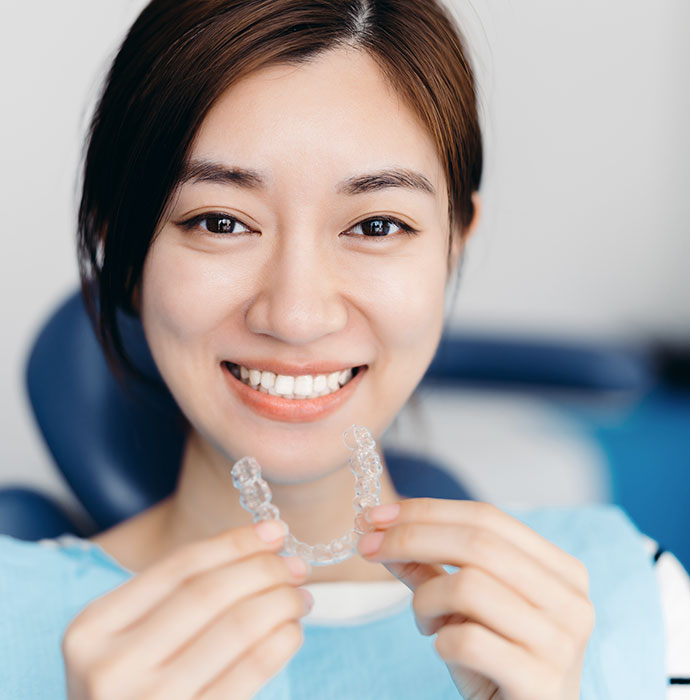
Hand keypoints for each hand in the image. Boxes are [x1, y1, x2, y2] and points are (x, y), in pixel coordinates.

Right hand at [62, 520, 311, 699]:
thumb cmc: (132, 692)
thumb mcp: (127, 642)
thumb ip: (175, 597)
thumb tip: (262, 546)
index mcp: (92, 628)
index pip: (178, 567)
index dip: (234, 543)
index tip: (273, 530)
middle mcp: (112, 666)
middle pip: (209, 593)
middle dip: (263, 570)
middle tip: (295, 565)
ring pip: (236, 628)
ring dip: (280, 603)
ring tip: (301, 597)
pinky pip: (250, 671)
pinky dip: (281, 641)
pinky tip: (292, 631)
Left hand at [358, 499, 594, 699]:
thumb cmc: (496, 664)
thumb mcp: (464, 607)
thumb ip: (429, 567)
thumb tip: (379, 529)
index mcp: (561, 571)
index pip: (487, 518)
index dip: (426, 510)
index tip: (376, 514)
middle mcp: (570, 601)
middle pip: (477, 543)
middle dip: (410, 538)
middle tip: (367, 545)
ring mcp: (561, 643)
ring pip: (469, 586)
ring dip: (426, 599)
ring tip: (425, 621)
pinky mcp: (541, 684)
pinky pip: (468, 640)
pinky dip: (440, 639)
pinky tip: (445, 649)